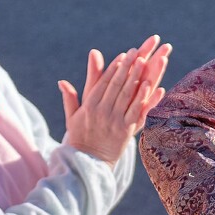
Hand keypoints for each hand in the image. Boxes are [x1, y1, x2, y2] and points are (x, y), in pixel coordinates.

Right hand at [58, 35, 170, 164]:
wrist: (88, 163)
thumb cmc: (80, 138)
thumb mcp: (72, 117)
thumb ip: (70, 98)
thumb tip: (62, 81)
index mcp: (89, 106)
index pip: (103, 82)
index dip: (114, 68)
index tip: (123, 55)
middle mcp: (102, 112)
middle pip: (117, 85)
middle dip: (127, 66)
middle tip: (136, 52)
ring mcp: (115, 121)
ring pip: (128, 95)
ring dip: (137, 77)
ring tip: (145, 61)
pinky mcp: (126, 131)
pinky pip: (138, 111)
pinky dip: (145, 98)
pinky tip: (152, 86)